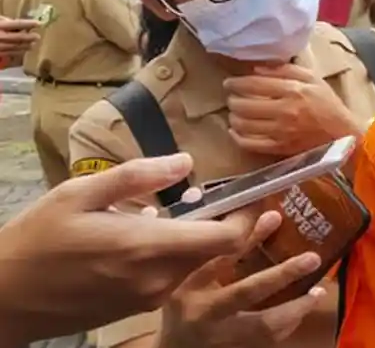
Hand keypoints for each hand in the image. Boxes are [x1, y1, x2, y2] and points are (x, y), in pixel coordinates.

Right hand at [0, 16, 39, 57]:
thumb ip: (5, 21)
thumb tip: (20, 25)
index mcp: (0, 26)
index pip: (17, 24)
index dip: (29, 24)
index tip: (39, 24)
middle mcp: (0, 36)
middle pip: (19, 37)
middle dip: (30, 37)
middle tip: (38, 36)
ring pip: (17, 47)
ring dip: (27, 45)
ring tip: (33, 43)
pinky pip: (11, 53)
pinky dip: (20, 51)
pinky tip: (24, 49)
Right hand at [0, 154, 249, 344]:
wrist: (4, 299)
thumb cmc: (37, 240)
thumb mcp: (79, 193)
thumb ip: (137, 176)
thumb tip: (185, 161)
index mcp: (147, 248)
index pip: (226, 238)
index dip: (249, 216)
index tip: (255, 193)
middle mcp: (157, 278)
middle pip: (218, 252)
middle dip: (230, 223)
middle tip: (225, 195)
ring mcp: (148, 298)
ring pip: (196, 264)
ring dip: (202, 238)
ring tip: (186, 209)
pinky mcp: (137, 308)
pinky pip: (174, 277)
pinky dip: (178, 254)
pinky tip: (153, 234)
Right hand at [157, 210, 323, 346]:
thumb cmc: (182, 306)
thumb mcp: (189, 277)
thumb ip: (219, 250)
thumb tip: (262, 215)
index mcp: (190, 288)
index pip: (220, 258)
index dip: (248, 237)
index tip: (275, 216)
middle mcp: (206, 313)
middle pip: (247, 292)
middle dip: (282, 274)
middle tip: (312, 258)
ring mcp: (223, 337)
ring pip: (265, 325)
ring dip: (296, 308)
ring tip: (317, 291)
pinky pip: (270, 340)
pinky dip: (289, 324)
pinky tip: (302, 308)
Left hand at [225, 63, 358, 155]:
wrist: (343, 135)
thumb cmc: (328, 104)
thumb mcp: (313, 79)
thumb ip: (286, 70)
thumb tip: (257, 68)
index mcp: (294, 91)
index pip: (254, 84)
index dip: (236, 83)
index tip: (229, 82)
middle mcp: (285, 111)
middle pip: (244, 104)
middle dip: (232, 100)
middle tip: (232, 97)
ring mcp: (281, 132)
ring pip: (243, 124)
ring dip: (233, 117)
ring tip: (235, 113)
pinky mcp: (280, 148)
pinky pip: (249, 144)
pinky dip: (237, 137)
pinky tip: (236, 131)